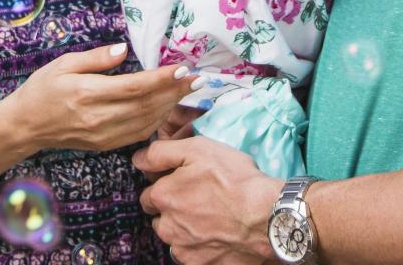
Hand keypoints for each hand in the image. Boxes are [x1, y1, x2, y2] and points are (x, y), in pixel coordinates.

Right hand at [7, 43, 202, 153]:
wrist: (24, 127)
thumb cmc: (42, 89)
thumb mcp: (63, 64)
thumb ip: (96, 59)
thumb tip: (123, 50)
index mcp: (88, 94)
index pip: (134, 87)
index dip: (161, 79)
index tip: (182, 68)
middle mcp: (98, 118)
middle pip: (146, 106)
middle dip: (175, 92)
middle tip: (197, 78)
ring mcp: (102, 135)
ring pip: (146, 122)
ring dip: (170, 106)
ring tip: (187, 90)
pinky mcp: (104, 145)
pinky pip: (137, 134)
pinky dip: (156, 121)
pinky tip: (167, 108)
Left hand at [135, 137, 281, 264]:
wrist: (265, 216)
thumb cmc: (233, 178)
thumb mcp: (197, 149)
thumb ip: (161, 152)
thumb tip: (137, 159)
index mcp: (162, 197)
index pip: (149, 192)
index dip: (166, 183)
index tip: (184, 179)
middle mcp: (167, 227)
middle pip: (159, 216)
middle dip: (172, 206)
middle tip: (199, 195)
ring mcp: (183, 249)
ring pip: (174, 236)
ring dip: (184, 226)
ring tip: (210, 213)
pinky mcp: (201, 264)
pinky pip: (191, 253)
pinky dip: (199, 244)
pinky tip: (216, 230)